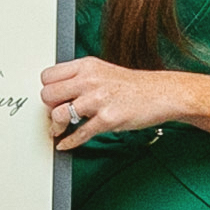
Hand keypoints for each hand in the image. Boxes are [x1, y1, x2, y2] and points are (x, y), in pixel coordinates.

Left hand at [42, 56, 184, 148]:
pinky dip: (69, 142)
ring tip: (60, 129)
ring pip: (59, 114)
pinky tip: (65, 144)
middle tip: (56, 114)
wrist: (162, 93)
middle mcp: (90, 80)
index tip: (52, 97)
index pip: (48, 75)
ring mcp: (98, 100)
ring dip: (56, 126)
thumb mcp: (103, 71)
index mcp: (86, 66)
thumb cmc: (132, 86)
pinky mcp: (108, 119)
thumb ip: (80, 78)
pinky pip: (79, 134)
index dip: (47, 88)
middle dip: (49, 107)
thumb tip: (58, 93)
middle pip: (48, 94)